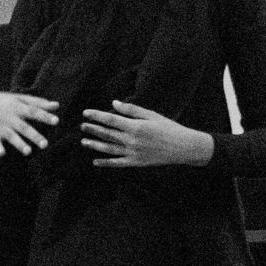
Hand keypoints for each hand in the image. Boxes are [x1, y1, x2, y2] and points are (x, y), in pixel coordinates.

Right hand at [0, 89, 58, 156]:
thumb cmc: (7, 102)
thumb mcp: (21, 98)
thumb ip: (38, 102)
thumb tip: (57, 106)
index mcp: (18, 107)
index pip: (33, 112)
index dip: (45, 116)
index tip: (56, 121)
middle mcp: (10, 117)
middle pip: (24, 127)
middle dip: (34, 136)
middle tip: (45, 144)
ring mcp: (1, 126)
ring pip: (11, 136)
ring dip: (19, 144)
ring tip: (28, 152)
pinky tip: (2, 154)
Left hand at [82, 100, 212, 167]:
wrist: (184, 147)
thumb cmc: (169, 128)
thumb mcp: (152, 115)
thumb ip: (132, 110)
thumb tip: (114, 103)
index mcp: (136, 126)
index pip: (110, 120)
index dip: (96, 116)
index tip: (86, 113)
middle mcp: (132, 140)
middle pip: (107, 134)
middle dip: (92, 129)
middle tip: (82, 126)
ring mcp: (133, 152)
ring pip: (108, 148)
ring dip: (94, 145)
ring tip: (83, 141)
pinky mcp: (136, 162)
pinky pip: (117, 163)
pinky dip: (105, 163)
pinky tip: (95, 161)